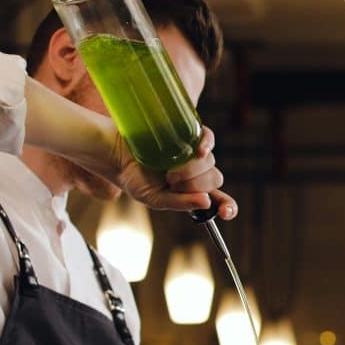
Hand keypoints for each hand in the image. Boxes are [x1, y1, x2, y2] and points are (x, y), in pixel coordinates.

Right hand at [114, 126, 236, 218]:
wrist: (116, 153)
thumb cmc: (134, 178)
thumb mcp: (155, 198)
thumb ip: (180, 203)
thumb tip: (207, 203)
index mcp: (192, 191)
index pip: (220, 200)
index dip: (227, 206)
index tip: (225, 212)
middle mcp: (197, 172)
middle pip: (214, 179)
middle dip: (195, 185)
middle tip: (171, 181)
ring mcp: (194, 152)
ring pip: (210, 162)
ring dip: (192, 170)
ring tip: (168, 170)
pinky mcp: (189, 133)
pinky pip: (208, 138)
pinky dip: (206, 145)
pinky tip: (198, 151)